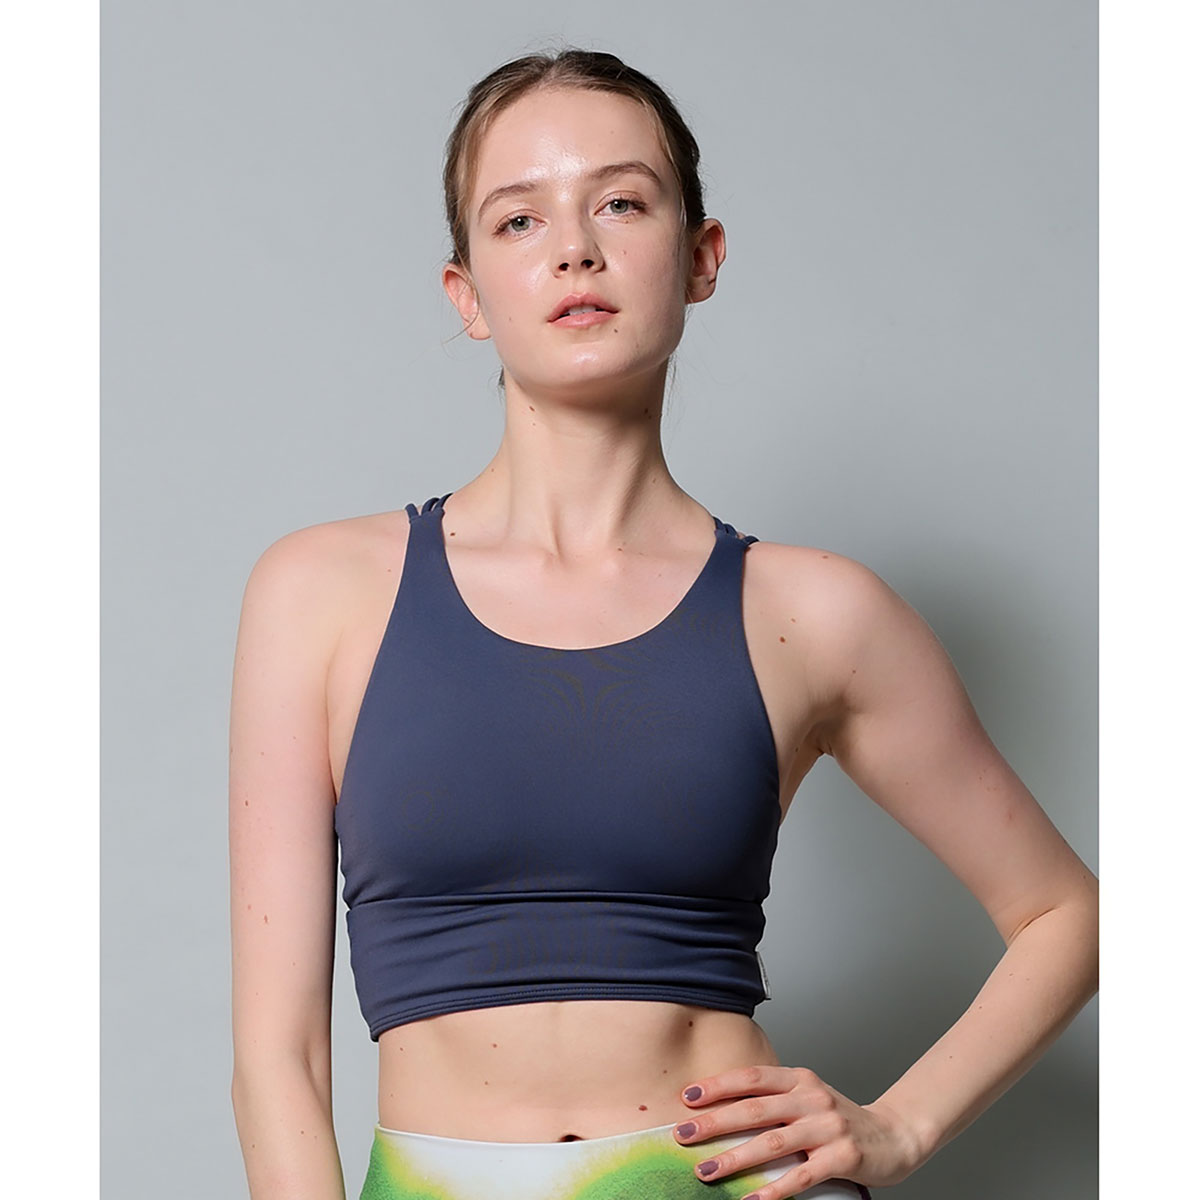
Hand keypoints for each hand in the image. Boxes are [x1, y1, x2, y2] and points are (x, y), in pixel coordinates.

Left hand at [672, 1065, 923, 1196]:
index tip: (687, 1097)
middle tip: (682, 1134)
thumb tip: (720, 1111)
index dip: (718, 1085)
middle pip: (755, 1109)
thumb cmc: (838, 1119)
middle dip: (714, 1122)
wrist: (894, 1135)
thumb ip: (774, 1100)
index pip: (752, 1077)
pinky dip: (774, 1189)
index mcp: (799, 1079)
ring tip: (706, 1171)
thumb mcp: (807, 1098)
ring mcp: (828, 1127)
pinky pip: (801, 1175)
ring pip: (773, 1143)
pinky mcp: (842, 1158)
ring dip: (735, 1158)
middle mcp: (812, 1098)